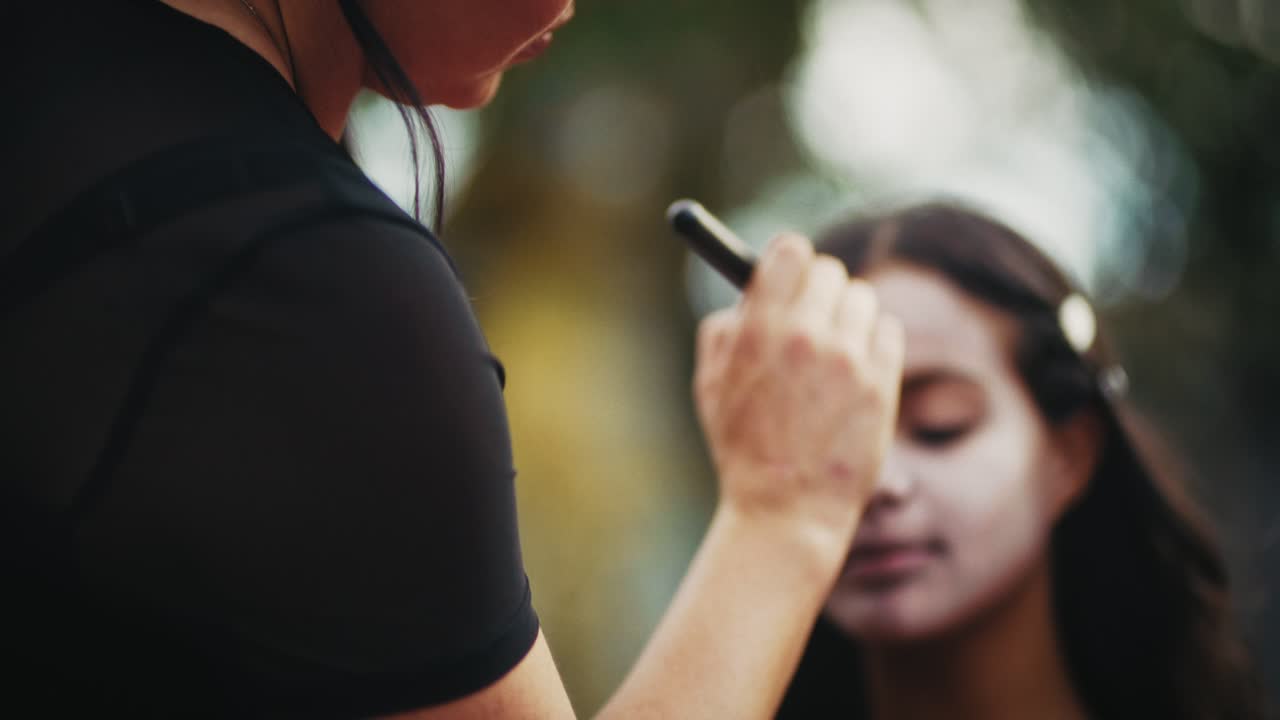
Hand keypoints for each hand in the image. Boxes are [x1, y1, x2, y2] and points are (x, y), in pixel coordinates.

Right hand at [694, 234, 903, 554]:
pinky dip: (873, 342)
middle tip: (812, 313)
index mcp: (758, 330)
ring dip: (848, 316)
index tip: (789, 273)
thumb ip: (726, 329)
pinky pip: (887, 330)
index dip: (789, 259)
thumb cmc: (743, 448)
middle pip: (829, 270)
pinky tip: (856, 369)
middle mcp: (805, 335)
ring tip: (834, 351)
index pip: (789, 251)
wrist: (786, 509)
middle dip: (818, 289)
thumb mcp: (711, 384)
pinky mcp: (880, 382)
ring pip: (862, 298)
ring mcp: (847, 358)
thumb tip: (749, 293)